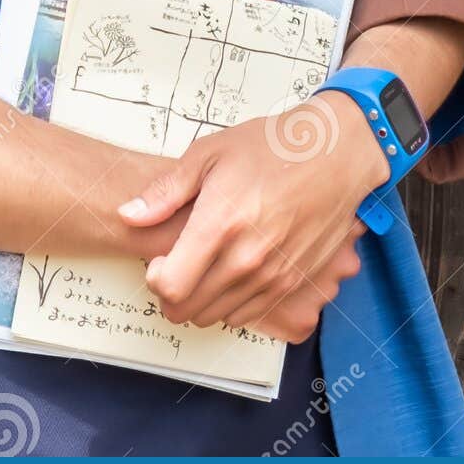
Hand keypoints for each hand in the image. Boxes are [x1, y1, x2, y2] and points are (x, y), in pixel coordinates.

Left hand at [117, 92, 383, 339]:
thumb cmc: (273, 147)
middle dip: (172, 294)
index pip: (171, 286)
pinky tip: (230, 272)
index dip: (155, 278)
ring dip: (200, 300)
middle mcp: (246, 257)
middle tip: (175, 266)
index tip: (158, 261)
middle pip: (189, 309)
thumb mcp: (210, 153)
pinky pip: (248, 313)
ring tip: (203, 267)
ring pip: (217, 315)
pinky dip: (230, 302)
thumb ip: (166, 191)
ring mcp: (271, 275)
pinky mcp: (290, 282)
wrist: (334, 155)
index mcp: (220, 223)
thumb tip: (129, 214)